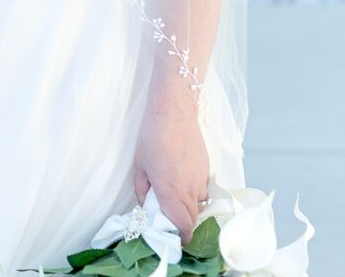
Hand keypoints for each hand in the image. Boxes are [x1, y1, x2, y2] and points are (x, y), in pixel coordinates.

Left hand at [134, 100, 208, 243]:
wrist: (174, 112)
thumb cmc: (153, 137)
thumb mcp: (140, 165)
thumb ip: (142, 190)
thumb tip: (146, 205)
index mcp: (171, 194)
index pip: (182, 227)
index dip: (179, 236)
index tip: (170, 234)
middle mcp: (189, 190)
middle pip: (193, 220)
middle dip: (183, 223)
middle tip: (169, 215)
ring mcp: (201, 179)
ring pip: (199, 204)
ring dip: (189, 205)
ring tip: (175, 193)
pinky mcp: (207, 168)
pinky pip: (203, 188)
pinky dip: (195, 190)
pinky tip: (182, 176)